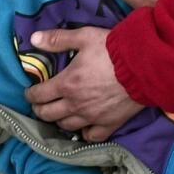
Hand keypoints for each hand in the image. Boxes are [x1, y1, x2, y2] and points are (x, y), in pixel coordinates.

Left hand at [24, 26, 143, 141]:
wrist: (144, 66)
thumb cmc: (113, 50)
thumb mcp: (84, 37)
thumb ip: (57, 39)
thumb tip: (33, 39)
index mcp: (66, 83)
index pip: (39, 95)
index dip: (30, 95)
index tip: (30, 93)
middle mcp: (75, 104)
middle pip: (48, 114)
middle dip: (40, 110)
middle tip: (40, 105)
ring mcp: (92, 117)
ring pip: (67, 126)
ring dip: (58, 121)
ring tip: (58, 115)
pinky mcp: (110, 124)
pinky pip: (92, 136)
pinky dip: (84, 134)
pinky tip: (83, 129)